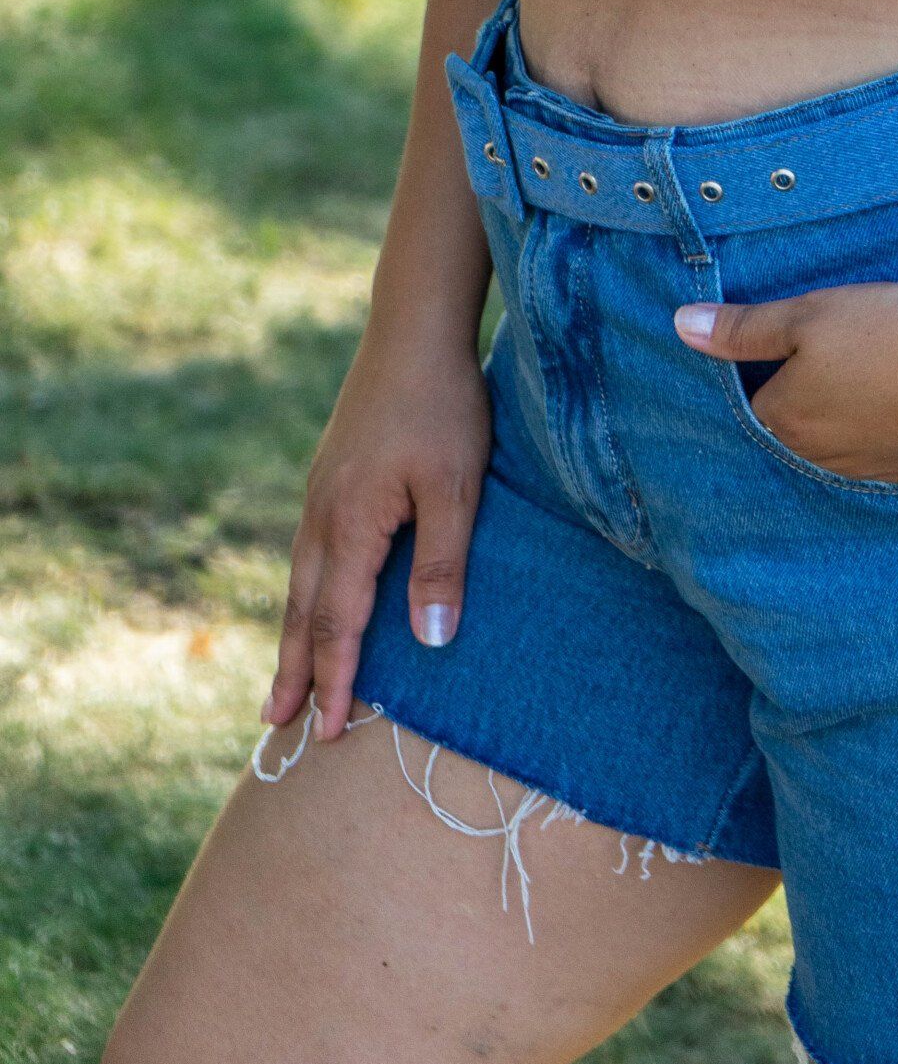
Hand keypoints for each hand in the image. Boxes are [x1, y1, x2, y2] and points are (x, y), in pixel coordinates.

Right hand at [261, 321, 490, 744]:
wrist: (414, 329)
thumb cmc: (443, 405)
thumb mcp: (455, 487)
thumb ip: (441, 566)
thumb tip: (430, 643)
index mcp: (350, 524)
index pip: (339, 624)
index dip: (336, 681)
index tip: (328, 733)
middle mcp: (322, 514)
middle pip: (303, 611)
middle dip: (294, 671)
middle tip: (275, 727)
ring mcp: (320, 492)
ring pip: (301, 581)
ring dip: (294, 635)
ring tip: (285, 680)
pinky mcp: (331, 475)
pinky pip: (310, 551)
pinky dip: (306, 592)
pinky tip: (315, 599)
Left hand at [676, 281, 897, 484]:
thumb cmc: (892, 333)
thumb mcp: (809, 314)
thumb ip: (744, 328)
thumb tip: (679, 326)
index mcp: (786, 423)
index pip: (747, 409)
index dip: (754, 378)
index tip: (768, 355)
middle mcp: (822, 461)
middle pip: (792, 435)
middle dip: (796, 405)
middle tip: (817, 366)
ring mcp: (874, 472)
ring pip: (838, 450)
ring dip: (840, 422)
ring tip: (861, 380)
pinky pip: (884, 456)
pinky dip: (884, 431)